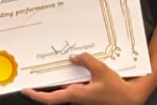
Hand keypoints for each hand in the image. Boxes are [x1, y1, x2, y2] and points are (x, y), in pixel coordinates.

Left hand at [22, 54, 147, 103]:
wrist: (130, 100)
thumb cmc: (116, 89)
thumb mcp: (100, 69)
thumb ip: (85, 61)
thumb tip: (73, 57)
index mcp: (76, 95)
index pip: (50, 98)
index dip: (36, 95)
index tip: (26, 90)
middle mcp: (77, 100)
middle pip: (55, 93)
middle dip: (44, 84)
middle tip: (33, 73)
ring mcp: (82, 100)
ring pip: (65, 90)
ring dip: (58, 80)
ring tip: (52, 66)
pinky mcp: (87, 98)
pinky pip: (74, 88)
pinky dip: (70, 80)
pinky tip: (72, 68)